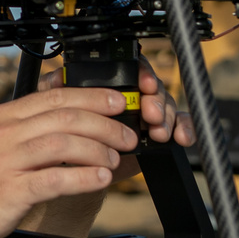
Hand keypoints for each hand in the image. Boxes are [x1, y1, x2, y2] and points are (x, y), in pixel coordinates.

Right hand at [0, 84, 139, 237]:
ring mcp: (7, 161)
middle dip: (104, 123)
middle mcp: (5, 134)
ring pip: (63, 143)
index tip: (118, 102)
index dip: (93, 97)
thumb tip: (68, 127)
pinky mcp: (10, 191)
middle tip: (127, 134)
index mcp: (4, 117)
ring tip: (115, 159)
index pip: (55, 96)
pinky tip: (100, 179)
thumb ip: (26, 131)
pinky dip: (83, 177)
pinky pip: (55, 179)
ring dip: (98, 149)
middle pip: (65, 117)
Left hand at [39, 58, 192, 179]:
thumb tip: (55, 79)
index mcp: (111, 84)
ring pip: (168, 106)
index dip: (141, 72)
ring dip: (168, 117)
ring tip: (159, 131)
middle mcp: (133, 96)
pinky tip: (182, 137)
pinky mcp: (158, 133)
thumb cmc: (68, 134)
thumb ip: (54, 91)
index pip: (132, 68)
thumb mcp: (57, 110)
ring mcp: (148, 114)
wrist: (76, 169)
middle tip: (151, 114)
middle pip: (153, 88)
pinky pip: (180, 125)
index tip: (143, 84)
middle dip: (156, 100)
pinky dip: (184, 129)